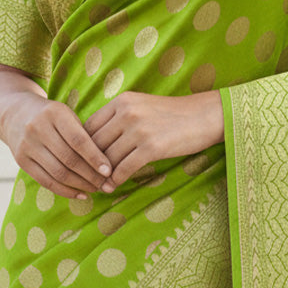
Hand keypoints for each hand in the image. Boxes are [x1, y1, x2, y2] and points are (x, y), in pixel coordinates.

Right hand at [3, 92, 113, 198]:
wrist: (15, 113)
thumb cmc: (52, 116)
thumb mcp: (67, 115)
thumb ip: (85, 134)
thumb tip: (107, 165)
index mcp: (54, 113)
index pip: (79, 140)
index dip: (95, 158)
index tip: (109, 171)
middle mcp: (38, 128)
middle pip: (69, 159)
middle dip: (91, 175)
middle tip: (107, 185)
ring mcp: (27, 145)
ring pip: (58, 172)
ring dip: (80, 185)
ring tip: (96, 189)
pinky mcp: (20, 160)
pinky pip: (45, 181)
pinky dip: (65, 191)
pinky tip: (80, 195)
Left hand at [84, 90, 224, 193]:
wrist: (205, 115)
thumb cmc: (173, 114)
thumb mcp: (142, 106)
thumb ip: (119, 117)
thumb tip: (96, 140)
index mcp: (122, 101)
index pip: (89, 126)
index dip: (82, 146)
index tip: (82, 161)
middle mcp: (127, 112)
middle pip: (95, 143)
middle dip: (89, 164)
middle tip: (86, 179)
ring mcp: (139, 129)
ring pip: (108, 158)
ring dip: (101, 175)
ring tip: (99, 185)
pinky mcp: (152, 147)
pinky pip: (125, 168)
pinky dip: (117, 180)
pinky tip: (114, 186)